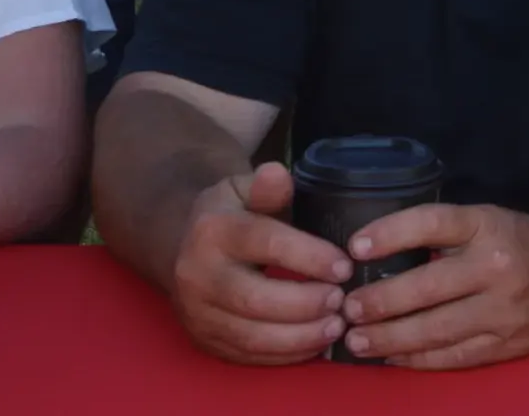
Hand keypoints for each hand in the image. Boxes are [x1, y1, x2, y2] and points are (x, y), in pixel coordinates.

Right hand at [168, 162, 351, 364]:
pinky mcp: (204, 340)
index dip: (309, 257)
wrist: (183, 245)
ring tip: (336, 326)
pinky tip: (314, 343)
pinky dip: (285, 355)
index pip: (265, 243)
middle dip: (305, 304)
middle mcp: (197, 274)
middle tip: (343, 302)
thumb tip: (278, 174)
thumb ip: (268, 188)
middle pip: (255, 299)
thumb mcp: (245, 190)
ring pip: (251, 336)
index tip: (345, 267)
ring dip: (299, 337)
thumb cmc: (231, 215)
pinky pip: (247, 356)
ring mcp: (197, 312)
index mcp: (212, 229)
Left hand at [338, 202, 528, 369]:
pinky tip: (392, 356)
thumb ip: (445, 236)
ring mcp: (504, 311)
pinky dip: (417, 358)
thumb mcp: (489, 221)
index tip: (354, 248)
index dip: (390, 234)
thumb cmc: (523, 244)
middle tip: (347, 309)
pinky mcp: (506, 345)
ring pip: (436, 330)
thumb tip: (378, 256)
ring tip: (357, 339)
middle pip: (427, 286)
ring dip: (390, 338)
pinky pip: (452, 356)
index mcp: (488, 225)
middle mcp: (497, 266)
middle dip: (380, 302)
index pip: (432, 223)